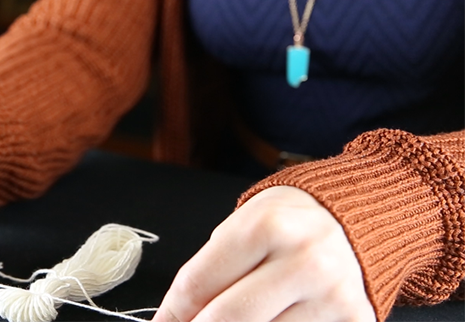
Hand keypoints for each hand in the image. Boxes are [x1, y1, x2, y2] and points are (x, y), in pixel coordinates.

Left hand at [153, 186, 374, 321]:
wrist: (356, 216)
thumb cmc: (286, 222)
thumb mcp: (242, 226)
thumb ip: (210, 272)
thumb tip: (176, 320)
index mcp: (266, 226)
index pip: (197, 284)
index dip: (171, 313)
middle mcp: (304, 260)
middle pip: (225, 319)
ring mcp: (332, 295)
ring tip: (234, 317)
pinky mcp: (354, 319)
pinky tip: (267, 319)